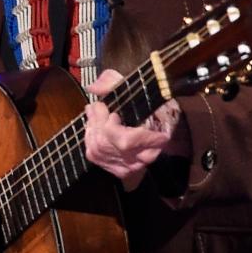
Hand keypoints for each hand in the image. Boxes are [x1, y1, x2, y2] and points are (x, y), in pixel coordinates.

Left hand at [84, 69, 188, 189]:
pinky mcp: (119, 170)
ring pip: (99, 151)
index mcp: (156, 138)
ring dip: (91, 128)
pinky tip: (93, 127)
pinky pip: (95, 157)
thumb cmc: (151, 105)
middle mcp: (143, 158)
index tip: (112, 112)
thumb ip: (115, 82)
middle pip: (107, 145)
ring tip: (93, 112)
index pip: (125, 141)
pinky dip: (89, 140)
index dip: (111, 128)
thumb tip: (93, 87)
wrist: (161, 125)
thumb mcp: (138, 88)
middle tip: (95, 105)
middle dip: (97, 122)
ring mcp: (130, 167)